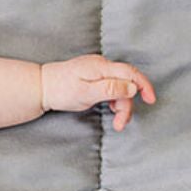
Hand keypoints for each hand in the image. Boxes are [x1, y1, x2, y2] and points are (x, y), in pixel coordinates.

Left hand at [41, 56, 156, 131]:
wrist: (40, 87)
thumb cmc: (60, 90)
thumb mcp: (85, 93)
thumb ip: (110, 89)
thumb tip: (132, 87)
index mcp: (101, 67)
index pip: (130, 72)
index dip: (144, 85)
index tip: (151, 100)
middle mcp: (101, 66)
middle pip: (125, 83)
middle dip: (127, 104)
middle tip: (120, 124)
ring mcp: (96, 71)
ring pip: (118, 88)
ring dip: (120, 105)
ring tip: (116, 122)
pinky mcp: (92, 78)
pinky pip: (110, 88)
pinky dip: (113, 101)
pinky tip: (110, 110)